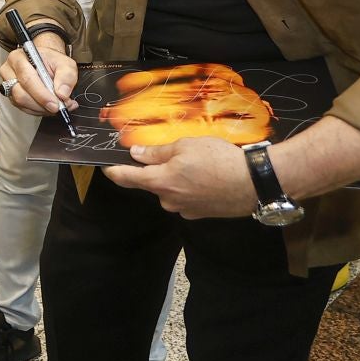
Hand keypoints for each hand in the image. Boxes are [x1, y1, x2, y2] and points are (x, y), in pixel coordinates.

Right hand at [0, 32, 76, 115]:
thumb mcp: (65, 63)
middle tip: (58, 107)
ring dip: (42, 109)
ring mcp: (8, 85)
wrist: (46, 63)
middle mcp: (9, 71)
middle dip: (41, 104)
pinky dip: (39, 110)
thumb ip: (67, 76)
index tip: (55, 104)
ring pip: (21, 104)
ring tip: (58, 105)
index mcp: (18, 58)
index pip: (27, 79)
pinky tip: (49, 106)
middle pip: (20, 94)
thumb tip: (62, 93)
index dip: (41, 94)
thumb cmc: (52, 61)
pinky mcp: (12, 97)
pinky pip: (24, 109)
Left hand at [104, 136, 259, 218]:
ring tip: (200, 165)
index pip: (126, 178)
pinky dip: (191, 188)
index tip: (106, 166)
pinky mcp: (199, 214)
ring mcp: (184, 209)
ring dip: (178, 179)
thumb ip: (157, 152)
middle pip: (153, 183)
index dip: (114, 171)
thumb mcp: (185, 146)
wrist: (253, 183)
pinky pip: (187, 198)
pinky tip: (208, 178)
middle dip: (159, 170)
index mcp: (160, 182)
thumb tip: (136, 154)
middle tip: (179, 155)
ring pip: (171, 191)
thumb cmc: (219, 160)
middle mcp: (168, 200)